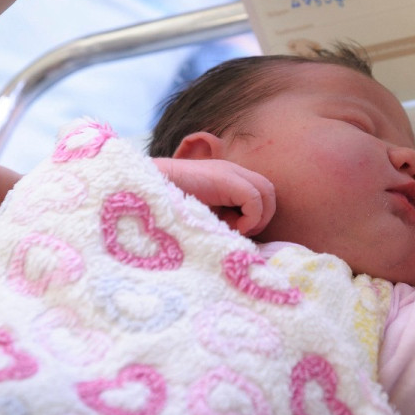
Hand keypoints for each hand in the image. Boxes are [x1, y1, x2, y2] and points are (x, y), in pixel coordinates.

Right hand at [153, 158, 275, 235]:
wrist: (146, 189)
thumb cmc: (170, 209)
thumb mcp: (204, 215)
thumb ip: (222, 220)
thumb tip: (244, 242)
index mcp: (228, 178)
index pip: (262, 195)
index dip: (256, 217)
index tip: (236, 231)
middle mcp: (232, 171)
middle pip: (269, 192)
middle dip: (261, 218)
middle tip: (238, 232)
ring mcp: (229, 172)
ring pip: (266, 194)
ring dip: (254, 219)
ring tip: (231, 228)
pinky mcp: (225, 178)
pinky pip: (254, 199)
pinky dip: (248, 218)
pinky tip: (228, 225)